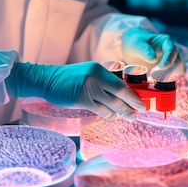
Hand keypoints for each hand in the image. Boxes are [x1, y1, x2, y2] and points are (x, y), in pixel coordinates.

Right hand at [7, 61, 145, 120]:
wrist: (47, 79)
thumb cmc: (67, 79)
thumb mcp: (87, 74)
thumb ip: (101, 81)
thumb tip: (118, 95)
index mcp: (99, 69)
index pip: (120, 83)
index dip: (132, 93)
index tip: (140, 101)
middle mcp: (96, 77)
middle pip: (121, 92)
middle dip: (133, 103)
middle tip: (140, 111)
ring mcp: (89, 88)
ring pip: (112, 103)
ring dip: (123, 112)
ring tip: (130, 117)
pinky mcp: (81, 99)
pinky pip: (100, 110)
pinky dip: (108, 115)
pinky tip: (112, 117)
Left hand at [122, 28, 184, 79]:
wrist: (131, 49)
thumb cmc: (136, 42)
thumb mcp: (137, 43)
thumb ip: (144, 50)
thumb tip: (153, 59)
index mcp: (166, 43)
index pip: (172, 51)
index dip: (168, 59)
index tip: (161, 67)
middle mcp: (170, 54)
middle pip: (177, 63)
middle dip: (169, 72)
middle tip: (155, 78)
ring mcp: (168, 64)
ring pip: (175, 73)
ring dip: (167, 79)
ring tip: (154, 82)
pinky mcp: (164, 73)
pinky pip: (168, 80)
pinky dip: (163, 83)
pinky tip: (153, 85)